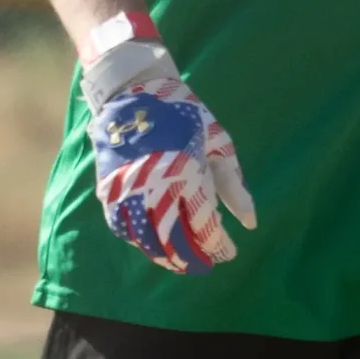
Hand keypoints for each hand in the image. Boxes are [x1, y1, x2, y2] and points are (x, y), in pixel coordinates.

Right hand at [87, 61, 256, 275]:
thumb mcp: (219, 145)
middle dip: (193, 260)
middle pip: (175, 242)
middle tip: (205, 265)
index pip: (205, 228)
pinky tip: (154, 246)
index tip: (229, 253)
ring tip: (181, 263)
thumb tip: (250, 223)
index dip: (218, 247)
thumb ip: (234, 186)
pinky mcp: (109, 191)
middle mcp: (155, 189)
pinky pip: (123, 228)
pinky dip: (140, 242)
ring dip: (165, 257)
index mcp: (187, 177)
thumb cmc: (185, 116)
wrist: (134, 92)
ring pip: (147, 241)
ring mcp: (129, 192)